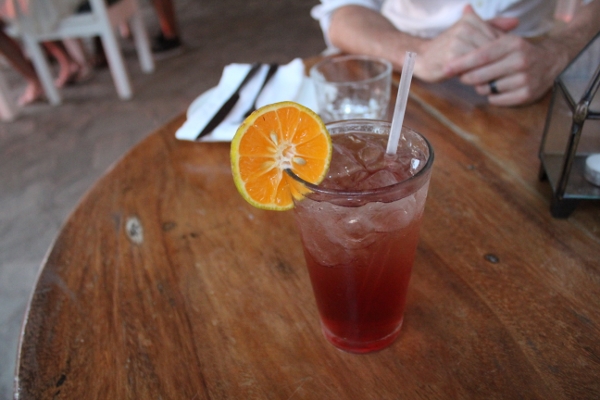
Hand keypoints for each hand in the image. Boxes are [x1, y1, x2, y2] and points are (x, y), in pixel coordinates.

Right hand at [413, 5, 517, 81]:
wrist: (421, 58)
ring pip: (483, 59)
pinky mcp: (452, 58)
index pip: (496, 37)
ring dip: (489, 70)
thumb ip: (492, 26)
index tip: (504, 62)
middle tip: (502, 73)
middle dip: (498, 62)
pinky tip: (479, 81)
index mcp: (470, 19)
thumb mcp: (469, 33)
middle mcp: (464, 28)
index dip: (502, 52)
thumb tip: (516, 22)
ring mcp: (457, 42)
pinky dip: (477, 76)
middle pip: (492, 49)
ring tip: (492, 78)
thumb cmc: (448, 47)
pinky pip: (472, 69)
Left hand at [445, 34, 567, 105]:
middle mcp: (521, 60)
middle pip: (481, 76)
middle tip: (463, 76)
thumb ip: (483, 27)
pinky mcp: (526, 95)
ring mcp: (525, 79)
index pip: (481, 55)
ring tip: (486, 80)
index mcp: (513, 44)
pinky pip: (496, 100)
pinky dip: (492, 96)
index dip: (462, 63)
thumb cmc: (518, 50)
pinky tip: (497, 88)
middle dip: (467, 77)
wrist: (550, 62)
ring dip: (481, 86)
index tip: (447, 67)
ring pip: (487, 89)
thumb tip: (465, 9)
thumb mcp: (505, 36)